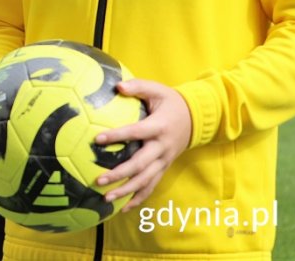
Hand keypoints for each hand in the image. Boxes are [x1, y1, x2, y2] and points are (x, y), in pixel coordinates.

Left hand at [95, 79, 192, 210]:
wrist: (196, 119)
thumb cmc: (171, 102)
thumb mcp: (157, 89)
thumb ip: (137, 87)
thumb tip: (117, 86)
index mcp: (158, 127)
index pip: (135, 133)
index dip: (117, 136)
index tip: (97, 140)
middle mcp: (161, 148)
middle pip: (140, 165)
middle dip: (120, 174)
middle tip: (99, 180)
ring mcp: (164, 160)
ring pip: (145, 180)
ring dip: (126, 191)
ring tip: (106, 198)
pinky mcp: (164, 168)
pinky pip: (151, 186)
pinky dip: (138, 198)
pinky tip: (123, 208)